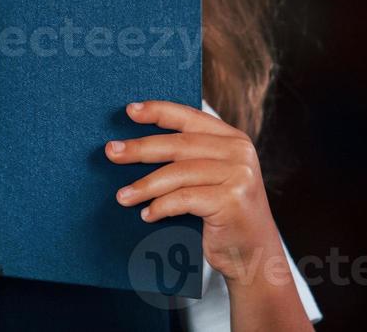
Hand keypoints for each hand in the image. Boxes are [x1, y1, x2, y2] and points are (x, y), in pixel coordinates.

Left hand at [105, 100, 285, 284]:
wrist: (254, 255)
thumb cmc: (224, 214)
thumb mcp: (214, 177)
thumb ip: (192, 156)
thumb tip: (137, 144)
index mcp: (233, 138)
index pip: (190, 117)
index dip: (158, 111)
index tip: (129, 111)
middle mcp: (239, 151)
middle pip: (178, 145)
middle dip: (140, 148)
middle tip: (111, 152)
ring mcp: (238, 175)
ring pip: (178, 174)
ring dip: (144, 186)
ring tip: (122, 196)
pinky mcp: (231, 200)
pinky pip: (183, 199)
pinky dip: (160, 206)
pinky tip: (147, 215)